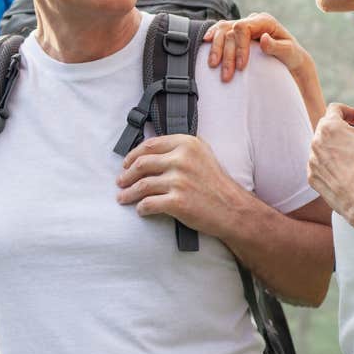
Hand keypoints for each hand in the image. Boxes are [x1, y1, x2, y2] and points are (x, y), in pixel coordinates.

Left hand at [116, 134, 248, 238]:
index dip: (133, 155)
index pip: (150, 145)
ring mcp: (179, 181)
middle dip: (126, 174)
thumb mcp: (203, 155)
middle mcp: (181, 160)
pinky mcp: (177, 202)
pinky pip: (148, 204)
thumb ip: (180, 148)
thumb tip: (151, 151)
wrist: (232, 209)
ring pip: (141, 185)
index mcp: (187, 144)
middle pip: (141, 164)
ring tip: (122, 197)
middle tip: (121, 181)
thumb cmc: (217, 184)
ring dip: (128, 193)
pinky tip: (140, 209)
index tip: (127, 163)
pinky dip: (141, 208)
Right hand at [205, 12, 311, 81]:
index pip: (243, 27)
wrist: (290, 61)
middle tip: (227, 76)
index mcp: (264, 21)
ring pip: (222, 31)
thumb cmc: (292, 56)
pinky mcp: (237, 35)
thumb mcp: (290, 53)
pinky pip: (220, 31)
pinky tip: (204, 42)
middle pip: (230, 31)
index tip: (240, 66)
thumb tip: (262, 39)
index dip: (239, 46)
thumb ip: (277, 46)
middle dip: (227, 54)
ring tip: (213, 65)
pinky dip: (212, 36)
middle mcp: (252, 21)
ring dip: (216, 48)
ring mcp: (243, 26)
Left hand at [307, 104, 353, 238]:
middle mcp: (316, 144)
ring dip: (338, 148)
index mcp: (329, 128)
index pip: (336, 109)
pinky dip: (332, 166)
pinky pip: (321, 167)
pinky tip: (347, 171)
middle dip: (346, 130)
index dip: (353, 112)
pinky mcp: (315, 180)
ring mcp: (313, 163)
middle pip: (328, 128)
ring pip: (324, 148)